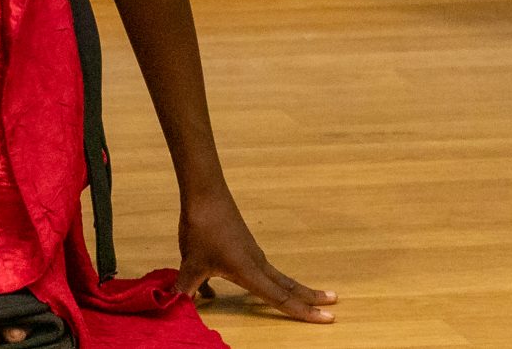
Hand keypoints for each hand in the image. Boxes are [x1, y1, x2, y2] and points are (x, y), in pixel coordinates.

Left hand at [173, 189, 334, 322]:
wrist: (204, 194)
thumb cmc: (202, 228)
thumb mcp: (191, 263)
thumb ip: (186, 287)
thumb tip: (177, 305)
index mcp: (249, 272)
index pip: (281, 298)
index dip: (303, 312)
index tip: (329, 318)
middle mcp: (257, 263)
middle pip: (289, 286)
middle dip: (310, 298)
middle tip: (335, 305)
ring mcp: (251, 252)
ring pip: (277, 276)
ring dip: (293, 288)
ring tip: (309, 297)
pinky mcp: (242, 244)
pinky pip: (259, 269)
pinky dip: (264, 281)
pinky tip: (236, 288)